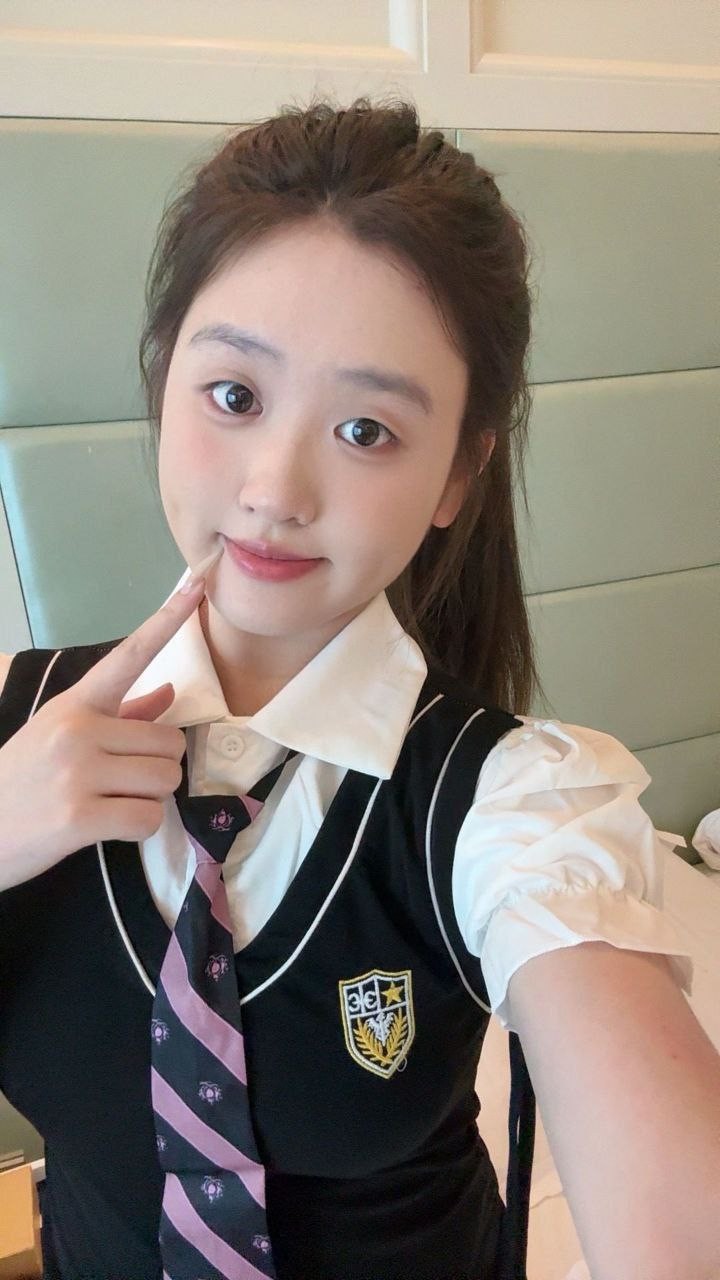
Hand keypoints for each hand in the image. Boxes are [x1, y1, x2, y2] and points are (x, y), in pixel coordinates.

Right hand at [0, 577, 205, 891]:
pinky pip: (147, 817)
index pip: (129, 655)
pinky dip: (138, 827)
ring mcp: (78, 772)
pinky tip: (107, 826)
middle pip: (171, 742)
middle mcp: (78, 730)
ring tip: (111, 802)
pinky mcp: (79, 817)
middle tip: (121, 781)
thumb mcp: (62, 735)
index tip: (197, 585)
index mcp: (76, 704)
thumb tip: (170, 692)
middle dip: (158, 767)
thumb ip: (122, 714)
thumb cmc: (25, 781)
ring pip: (166, 780)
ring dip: (150, 798)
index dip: (167, 621)